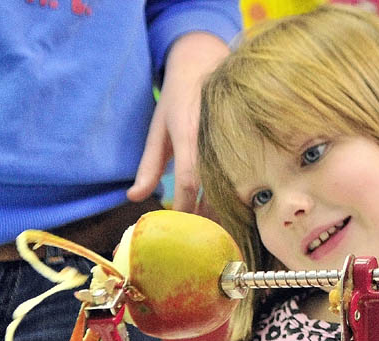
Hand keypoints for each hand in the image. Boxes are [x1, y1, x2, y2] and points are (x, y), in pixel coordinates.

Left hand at [127, 32, 229, 213]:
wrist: (205, 64)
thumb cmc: (177, 99)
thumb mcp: (158, 130)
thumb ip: (148, 166)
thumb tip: (134, 198)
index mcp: (188, 134)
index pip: (188, 179)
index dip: (184, 206)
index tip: (177, 226)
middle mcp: (213, 138)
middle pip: (214, 188)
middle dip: (206, 215)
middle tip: (197, 237)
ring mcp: (232, 139)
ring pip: (231, 184)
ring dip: (222, 209)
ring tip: (213, 229)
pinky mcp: (244, 141)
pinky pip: (240, 175)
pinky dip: (234, 195)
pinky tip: (228, 210)